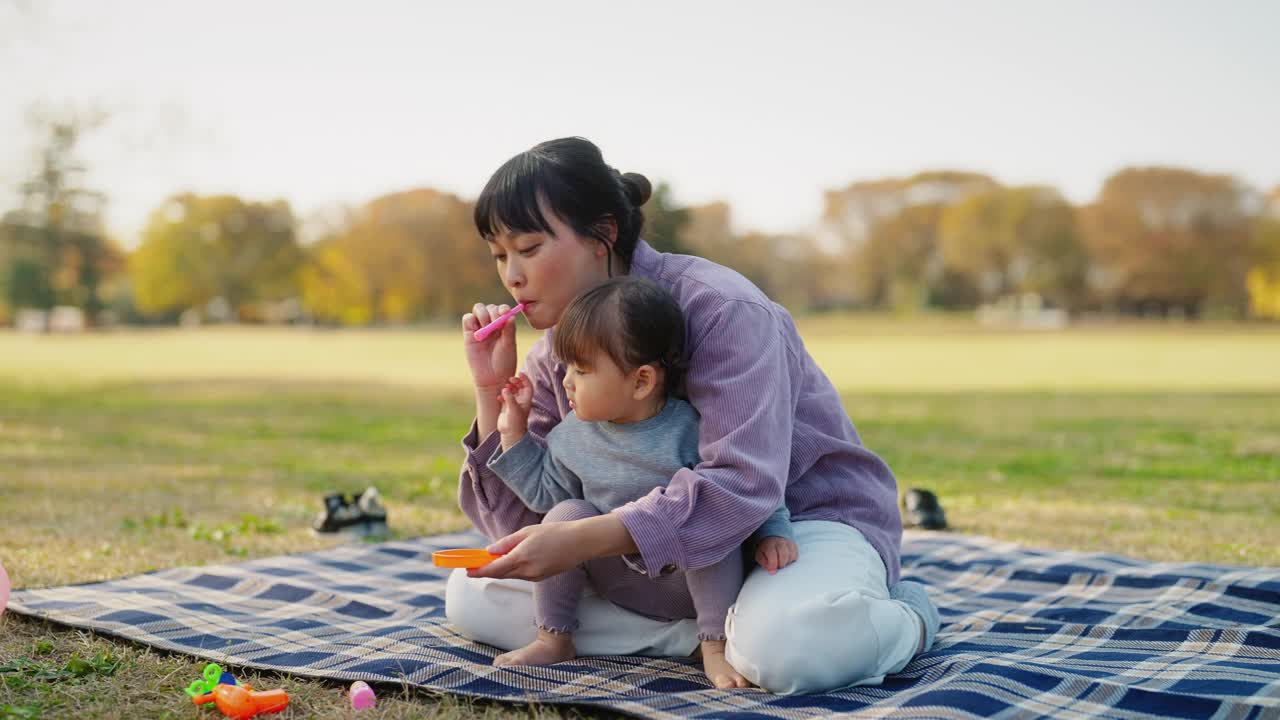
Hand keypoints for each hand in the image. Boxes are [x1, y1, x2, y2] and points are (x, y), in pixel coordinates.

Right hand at [462, 302, 517, 390]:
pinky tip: (478, 332)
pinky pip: (467, 318)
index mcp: (504, 325)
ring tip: (487, 327)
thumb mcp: (509, 345)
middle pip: (490, 307)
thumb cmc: (504, 362)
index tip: (505, 313)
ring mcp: (480, 328)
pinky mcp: (468, 333)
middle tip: (496, 322)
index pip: (502, 309)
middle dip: (493, 312)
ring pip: (478, 309)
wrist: (492, 378)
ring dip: (483, 313)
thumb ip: (509, 330)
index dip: (503, 308)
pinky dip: (471, 319)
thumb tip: (510, 315)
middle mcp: (492, 324)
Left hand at [469, 520, 594, 581]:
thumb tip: (490, 551)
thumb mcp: (527, 532)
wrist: (580, 543)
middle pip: (501, 574)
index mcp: (522, 557)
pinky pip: (523, 575)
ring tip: (492, 561)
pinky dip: (514, 570)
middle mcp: (527, 571)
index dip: (479, 571)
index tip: (467, 571)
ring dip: (501, 569)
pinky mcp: (542, 578)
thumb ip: (507, 543)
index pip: (494, 569)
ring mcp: (535, 576)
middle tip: (474, 566)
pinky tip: (512, 561)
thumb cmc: (555, 532)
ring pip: (512, 575)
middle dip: (487, 571)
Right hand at [497, 373, 533, 446]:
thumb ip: (509, 398)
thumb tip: (505, 389)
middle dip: (515, 381)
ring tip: (504, 387)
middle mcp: (520, 401)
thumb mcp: (513, 409)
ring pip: (512, 391)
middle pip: (520, 387)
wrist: (510, 433)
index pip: (528, 386)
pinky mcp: (506, 407)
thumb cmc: (515, 422)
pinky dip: (502, 395)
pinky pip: (504, 397)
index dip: (525, 379)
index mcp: (526, 400)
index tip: (519, 373)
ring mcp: (513, 404)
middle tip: (510, 379)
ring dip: (508, 387)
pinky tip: (498, 397)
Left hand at [754, 536, 797, 574]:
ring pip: (791, 556)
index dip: (773, 565)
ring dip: (786, 563)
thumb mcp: (759, 556)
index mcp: (769, 544)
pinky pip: (795, 556)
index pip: (773, 555)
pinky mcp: (794, 545)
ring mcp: (788, 543)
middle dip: (780, 565)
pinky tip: (785, 560)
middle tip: (776, 566)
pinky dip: (791, 560)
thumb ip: (764, 563)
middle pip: (784, 556)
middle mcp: (780, 542)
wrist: (770, 539)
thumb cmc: (765, 550)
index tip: (772, 571)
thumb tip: (772, 571)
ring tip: (780, 562)